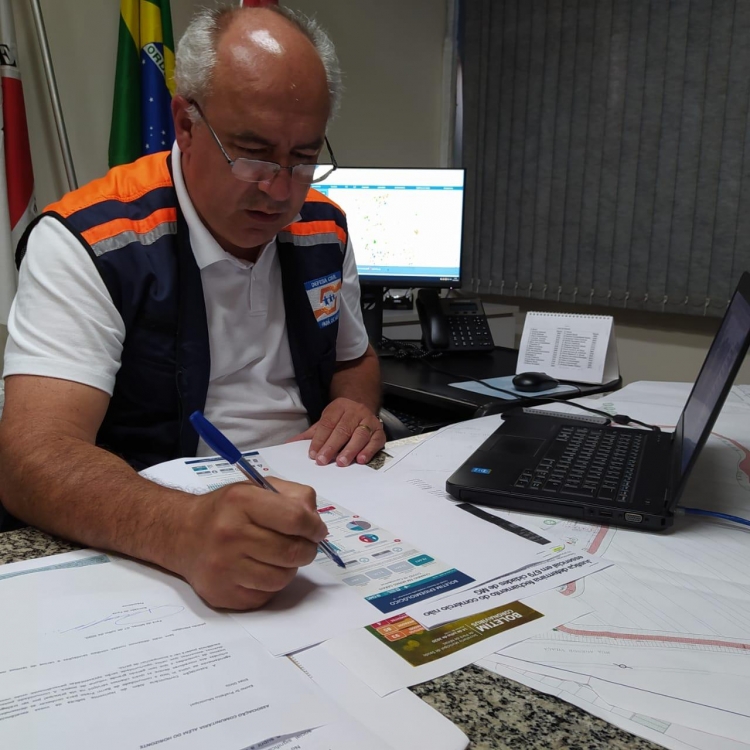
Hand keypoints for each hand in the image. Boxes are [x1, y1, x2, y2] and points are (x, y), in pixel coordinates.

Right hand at [177, 477, 327, 609]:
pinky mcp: (222, 594)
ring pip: (282, 577)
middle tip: (305, 545)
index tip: (317, 530)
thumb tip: (316, 522)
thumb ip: (293, 496)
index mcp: (241, 502)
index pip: (295, 519)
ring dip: (289, 568)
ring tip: (279, 556)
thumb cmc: (227, 510)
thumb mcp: (257, 488)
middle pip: (292, 551)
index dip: (314, 527)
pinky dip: (271, 584)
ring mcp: (224, 567)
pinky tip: (260, 569)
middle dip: (307, 549)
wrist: (182, 533)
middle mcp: (230, 534)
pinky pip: (266, 595)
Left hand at [288, 397, 385, 466]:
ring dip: (350, 449)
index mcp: (339, 407)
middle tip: (323, 460)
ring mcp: (369, 420)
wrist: (363, 405)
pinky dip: (369, 450)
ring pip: (360, 435)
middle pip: (342, 429)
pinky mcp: (380, 431)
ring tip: (341, 462)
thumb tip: (290, 444)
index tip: (313, 454)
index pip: (328, 424)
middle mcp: (355, 412)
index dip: (319, 439)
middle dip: (332, 446)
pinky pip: (375, 441)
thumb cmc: (341, 418)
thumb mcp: (325, 421)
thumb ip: (311, 434)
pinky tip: (361, 459)